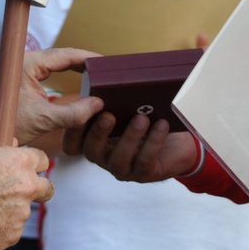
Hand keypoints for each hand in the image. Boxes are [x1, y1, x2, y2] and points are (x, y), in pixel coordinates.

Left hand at [0, 47, 105, 145]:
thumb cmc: (3, 123)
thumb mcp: (43, 119)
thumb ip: (73, 113)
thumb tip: (98, 105)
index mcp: (31, 63)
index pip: (68, 54)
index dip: (90, 58)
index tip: (107, 63)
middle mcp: (29, 62)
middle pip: (65, 57)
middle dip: (86, 63)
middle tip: (107, 70)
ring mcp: (26, 70)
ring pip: (59, 65)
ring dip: (78, 70)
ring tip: (98, 76)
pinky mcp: (25, 81)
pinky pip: (53, 74)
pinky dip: (68, 77)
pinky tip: (80, 84)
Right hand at [0, 139, 51, 249]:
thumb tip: (12, 144)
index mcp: (20, 161)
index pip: (43, 160)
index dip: (31, 163)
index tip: (24, 168)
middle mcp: (27, 187)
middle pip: (47, 188)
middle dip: (36, 188)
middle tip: (18, 191)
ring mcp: (21, 214)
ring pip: (25, 211)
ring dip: (13, 209)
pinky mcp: (11, 236)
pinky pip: (12, 230)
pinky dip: (2, 228)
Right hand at [63, 112, 198, 182]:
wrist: (176, 140)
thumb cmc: (147, 118)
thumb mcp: (128, 108)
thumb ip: (115, 99)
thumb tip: (113, 77)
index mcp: (95, 140)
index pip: (72, 143)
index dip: (72, 131)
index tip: (81, 110)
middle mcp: (104, 156)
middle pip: (91, 151)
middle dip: (98, 132)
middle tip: (108, 115)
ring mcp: (123, 167)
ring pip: (118, 159)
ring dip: (129, 137)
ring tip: (142, 118)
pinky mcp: (143, 173)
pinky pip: (145, 161)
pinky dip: (153, 142)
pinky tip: (161, 125)